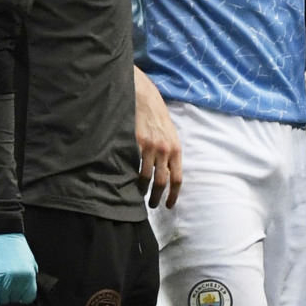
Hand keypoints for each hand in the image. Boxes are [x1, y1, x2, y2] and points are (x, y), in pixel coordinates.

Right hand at [0, 233, 37, 305]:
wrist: (1, 233)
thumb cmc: (16, 247)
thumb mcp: (30, 261)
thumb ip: (31, 278)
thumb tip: (27, 293)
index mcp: (29, 276)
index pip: (28, 299)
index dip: (23, 299)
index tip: (18, 296)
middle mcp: (16, 281)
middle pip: (14, 300)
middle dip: (12, 298)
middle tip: (8, 292)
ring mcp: (2, 281)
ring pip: (3, 301)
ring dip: (1, 299)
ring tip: (0, 292)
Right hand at [134, 66, 181, 208]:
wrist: (146, 100)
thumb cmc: (159, 119)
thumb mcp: (171, 137)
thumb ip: (170, 155)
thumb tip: (168, 176)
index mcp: (176, 150)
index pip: (177, 179)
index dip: (173, 195)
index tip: (169, 205)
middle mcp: (165, 150)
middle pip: (161, 182)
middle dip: (157, 197)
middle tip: (153, 205)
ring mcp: (150, 147)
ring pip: (146, 176)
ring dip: (142, 189)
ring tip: (139, 194)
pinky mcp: (137, 143)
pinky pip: (134, 164)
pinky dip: (131, 175)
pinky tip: (128, 179)